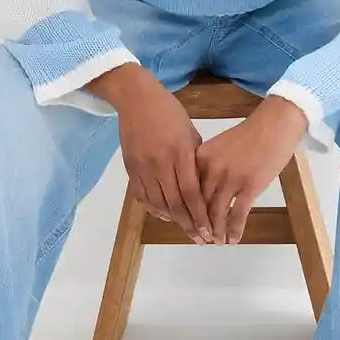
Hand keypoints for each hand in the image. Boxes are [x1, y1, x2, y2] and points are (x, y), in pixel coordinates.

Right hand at [112, 72, 214, 243]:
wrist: (136, 100)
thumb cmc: (169, 113)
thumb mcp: (190, 132)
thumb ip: (196, 159)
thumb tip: (203, 184)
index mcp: (179, 153)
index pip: (191, 193)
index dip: (200, 215)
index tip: (209, 230)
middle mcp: (160, 164)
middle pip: (175, 203)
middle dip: (189, 224)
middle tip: (200, 239)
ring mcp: (142, 167)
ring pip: (157, 203)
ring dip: (172, 220)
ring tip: (185, 228)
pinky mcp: (130, 168)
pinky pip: (142, 196)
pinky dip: (154, 208)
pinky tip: (165, 214)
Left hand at [194, 95, 307, 244]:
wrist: (274, 125)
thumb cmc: (248, 135)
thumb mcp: (219, 146)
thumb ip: (207, 165)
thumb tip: (201, 190)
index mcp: (200, 157)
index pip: (187, 189)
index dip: (186, 210)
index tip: (187, 223)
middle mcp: (212, 169)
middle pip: (199, 204)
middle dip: (199, 225)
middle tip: (200, 238)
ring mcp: (231, 178)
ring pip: (217, 213)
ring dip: (216, 231)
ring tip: (216, 242)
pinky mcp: (250, 185)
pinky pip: (238, 214)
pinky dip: (234, 230)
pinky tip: (233, 240)